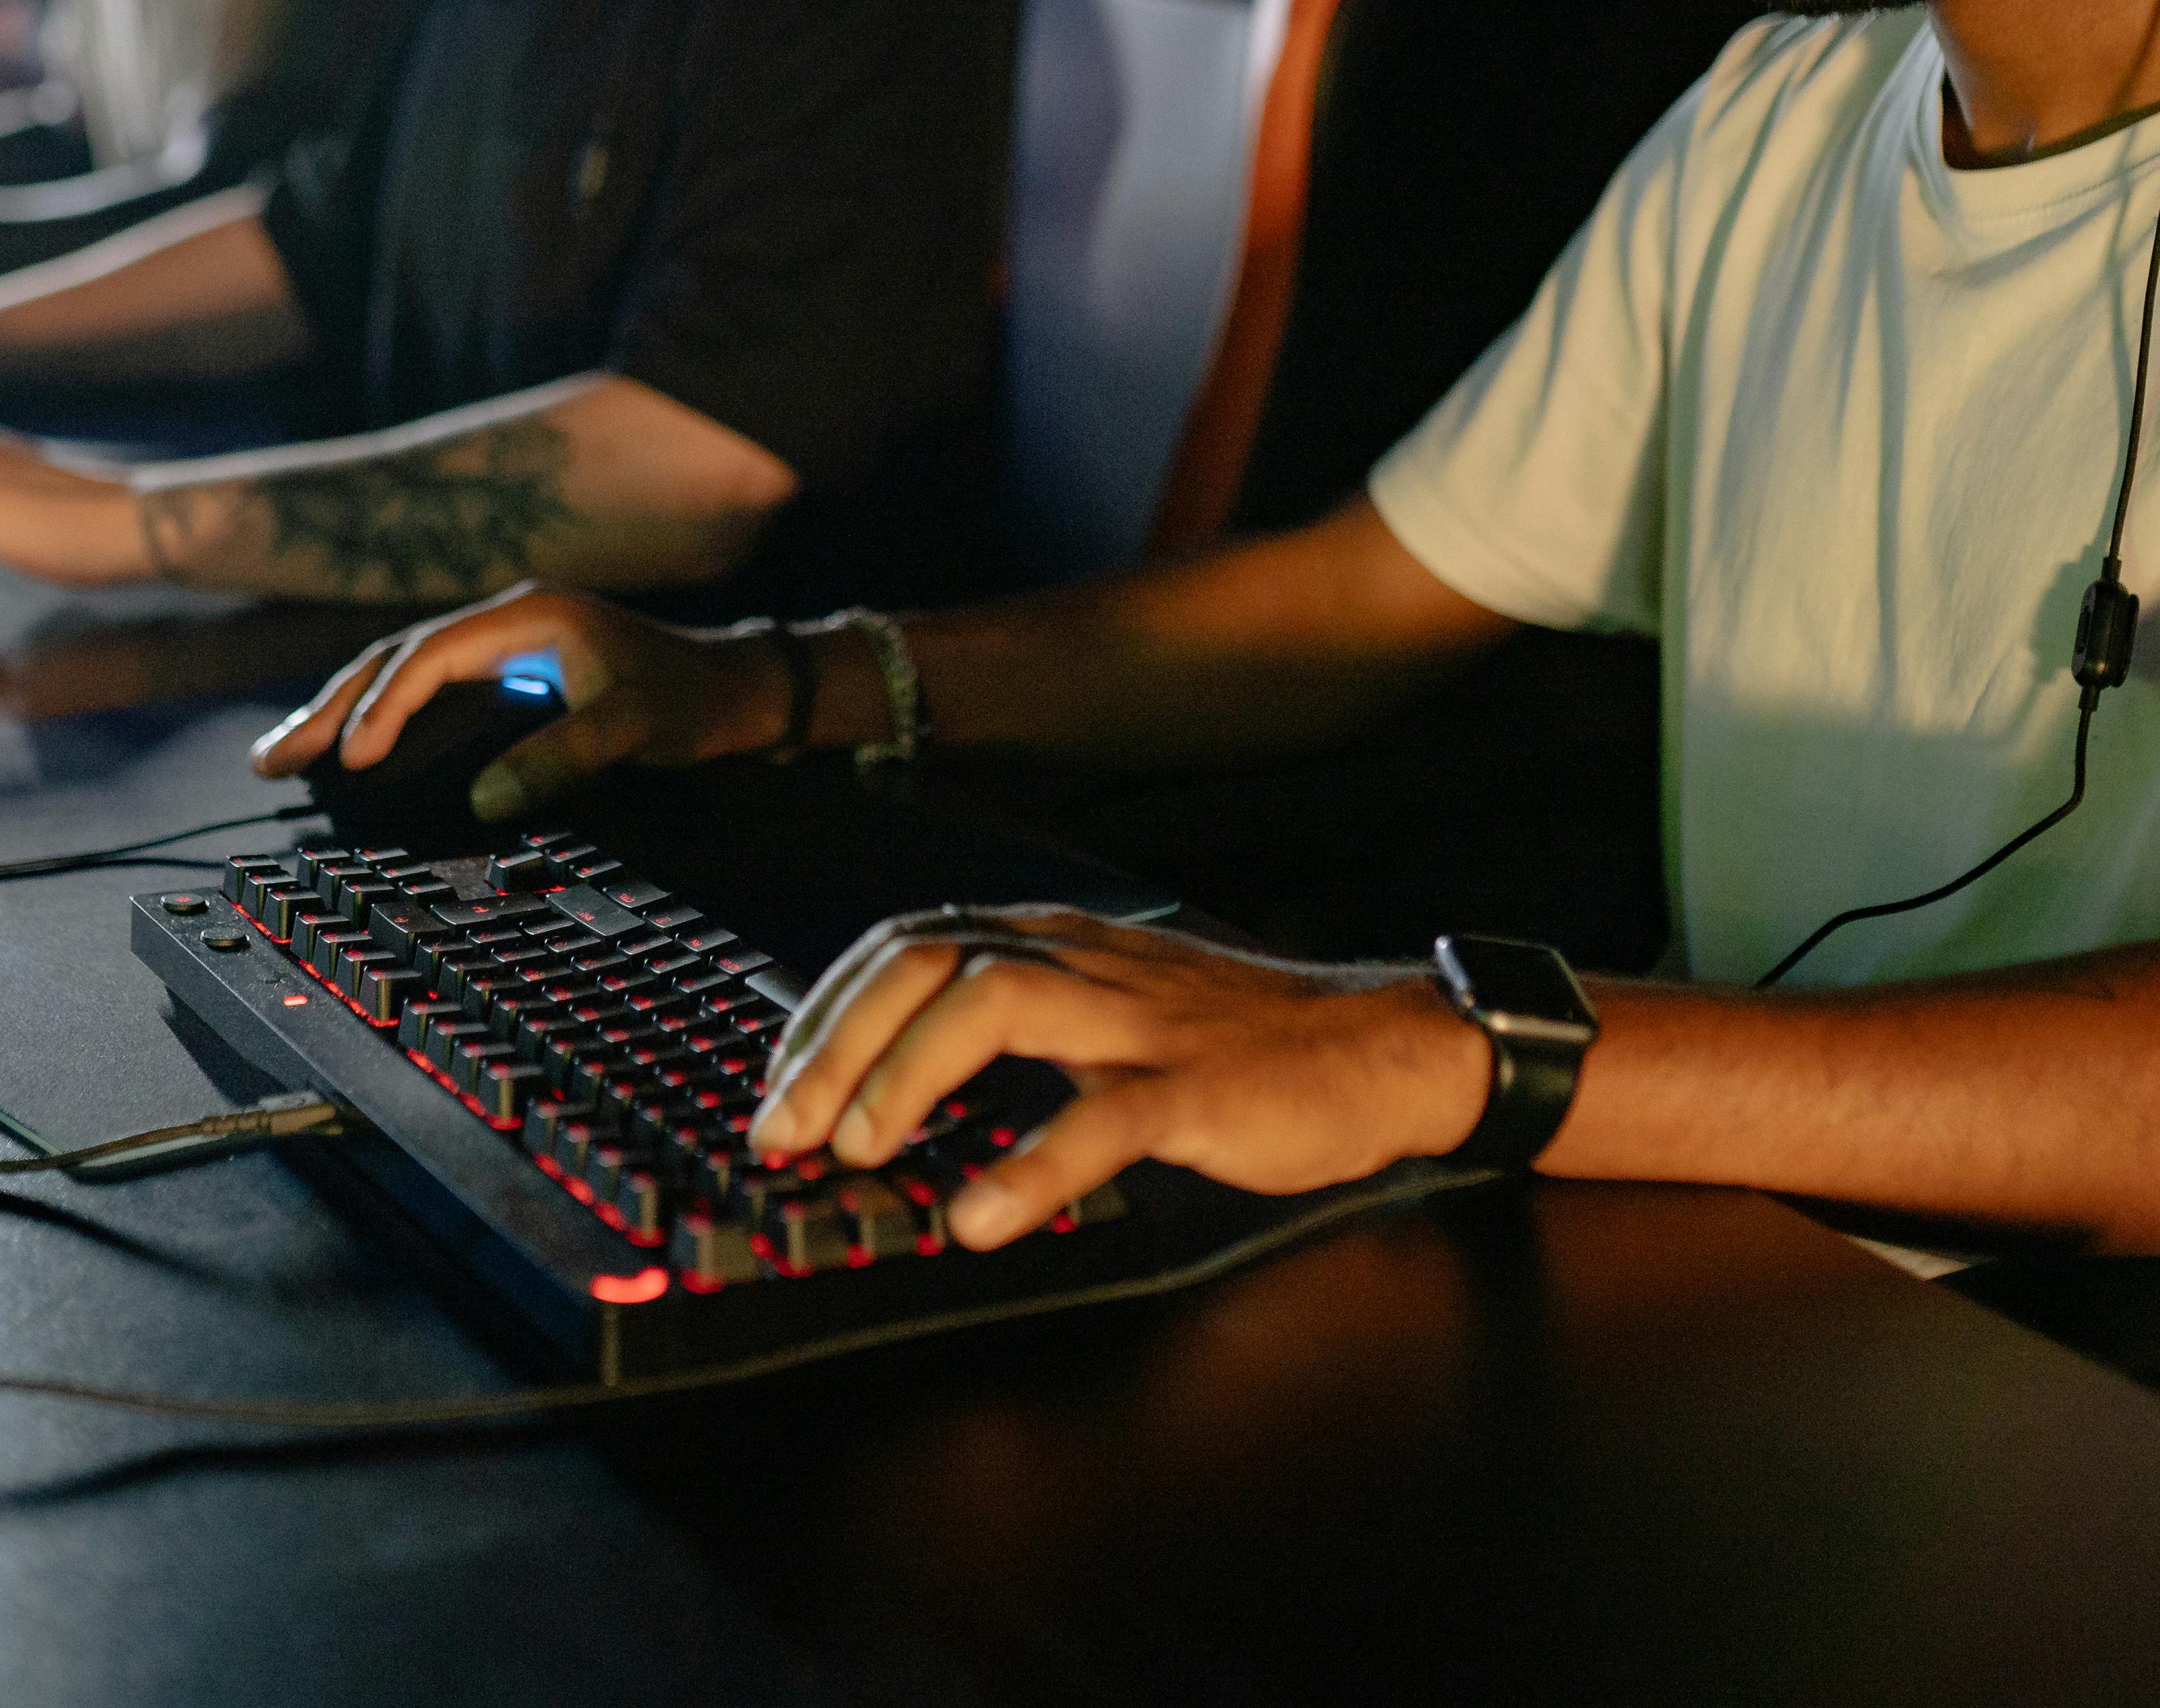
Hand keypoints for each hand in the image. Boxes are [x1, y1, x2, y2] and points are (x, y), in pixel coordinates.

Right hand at [246, 582, 793, 819]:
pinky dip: (379, 718)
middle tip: (270, 757)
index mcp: (528, 617)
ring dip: (341, 711)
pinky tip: (343, 750)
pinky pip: (424, 691)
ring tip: (279, 754)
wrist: (737, 687)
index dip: (385, 706)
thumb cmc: (693, 703)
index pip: (431, 655)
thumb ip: (562, 756)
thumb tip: (484, 801)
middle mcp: (505, 621)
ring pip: (401, 672)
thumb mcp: (637, 727)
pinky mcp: (505, 674)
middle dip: (331, 707)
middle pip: (396, 657)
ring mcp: (502, 645)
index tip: (349, 759)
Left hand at [747, 907, 1490, 1248]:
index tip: (778, 1087)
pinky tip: (980, 1216)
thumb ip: (1014, 1029)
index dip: (826, 1011)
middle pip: (926, 961)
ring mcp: (1140, 1021)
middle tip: (784, 1131)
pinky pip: (1104, 1118)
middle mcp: (1082, 960)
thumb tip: (895, 1080)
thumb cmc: (1238, 1045)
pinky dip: (1031, 1165)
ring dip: (906, 1076)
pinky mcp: (1198, 1088)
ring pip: (995, 1003)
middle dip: (835, 1043)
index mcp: (1054, 942)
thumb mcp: (1106, 1013)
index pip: (907, 944)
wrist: (1381, 1047)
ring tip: (864, 1152)